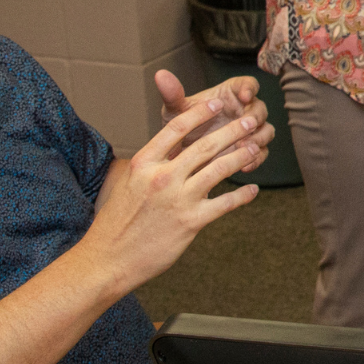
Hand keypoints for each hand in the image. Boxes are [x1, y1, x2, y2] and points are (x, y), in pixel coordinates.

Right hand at [79, 100, 270, 296]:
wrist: (108, 259)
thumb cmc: (115, 224)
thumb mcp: (128, 184)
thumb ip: (151, 166)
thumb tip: (171, 152)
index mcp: (143, 163)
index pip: (175, 128)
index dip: (200, 113)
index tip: (217, 104)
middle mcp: (162, 177)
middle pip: (204, 145)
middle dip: (232, 130)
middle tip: (250, 121)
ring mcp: (178, 199)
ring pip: (220, 169)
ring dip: (241, 156)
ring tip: (255, 148)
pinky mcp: (191, 222)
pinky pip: (225, 203)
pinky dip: (243, 195)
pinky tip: (252, 189)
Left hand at [153, 69, 260, 159]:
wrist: (181, 157)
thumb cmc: (180, 127)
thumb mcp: (175, 112)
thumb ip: (172, 94)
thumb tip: (160, 75)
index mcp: (230, 95)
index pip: (248, 84)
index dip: (249, 88)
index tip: (244, 96)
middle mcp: (243, 111)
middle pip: (259, 109)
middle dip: (254, 117)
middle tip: (246, 125)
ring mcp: (249, 132)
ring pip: (266, 131)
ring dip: (258, 138)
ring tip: (243, 147)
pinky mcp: (249, 152)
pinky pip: (261, 154)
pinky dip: (256, 159)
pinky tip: (244, 166)